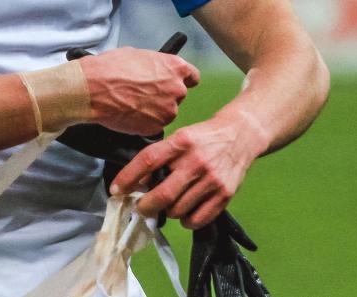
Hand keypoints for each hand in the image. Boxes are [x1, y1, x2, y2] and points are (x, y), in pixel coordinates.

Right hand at [78, 48, 198, 135]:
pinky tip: (130, 113)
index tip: (176, 82)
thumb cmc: (111, 68)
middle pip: (178, 95)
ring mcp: (167, 110)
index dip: (183, 80)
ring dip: (155, 110)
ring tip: (133, 103)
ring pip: (166, 112)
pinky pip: (154, 125)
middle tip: (145, 93)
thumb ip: (156, 65)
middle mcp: (176, 89)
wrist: (92, 88)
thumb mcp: (139, 55)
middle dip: (165, 95)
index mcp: (175, 67)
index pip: (192, 77)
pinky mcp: (155, 127)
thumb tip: (155, 70)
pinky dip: (144, 122)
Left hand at [109, 108, 265, 228]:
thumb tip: (137, 183)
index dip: (128, 177)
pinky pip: (197, 219)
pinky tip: (184, 212)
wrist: (240, 135)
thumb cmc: (203, 138)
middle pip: (163, 193)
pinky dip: (186, 221)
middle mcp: (196, 161)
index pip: (148, 161)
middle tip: (140, 207)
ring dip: (167, 212)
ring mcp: (211, 180)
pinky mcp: (224, 194)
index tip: (116, 190)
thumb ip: (161, 157)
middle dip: (145, 205)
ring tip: (168, 204)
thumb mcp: (180, 137)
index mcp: (181, 142)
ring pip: (178, 210)